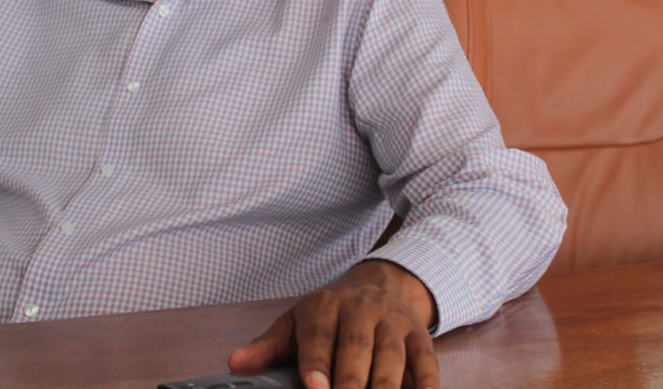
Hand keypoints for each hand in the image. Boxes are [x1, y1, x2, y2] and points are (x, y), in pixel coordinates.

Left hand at [228, 260, 439, 388]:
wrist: (382, 284)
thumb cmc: (331, 314)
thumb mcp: (296, 322)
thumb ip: (269, 346)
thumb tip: (235, 363)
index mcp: (323, 307)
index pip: (318, 337)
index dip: (316, 365)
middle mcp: (360, 311)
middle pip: (357, 351)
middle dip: (351, 383)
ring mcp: (393, 324)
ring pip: (391, 360)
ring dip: (385, 388)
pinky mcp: (420, 337)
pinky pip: (426, 363)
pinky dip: (427, 385)